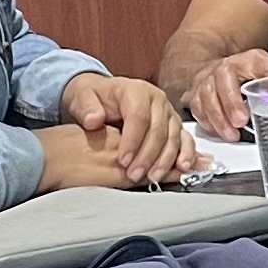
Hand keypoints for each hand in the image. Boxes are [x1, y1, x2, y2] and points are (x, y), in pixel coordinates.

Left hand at [61, 71, 186, 184]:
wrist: (104, 96)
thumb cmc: (95, 99)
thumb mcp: (83, 98)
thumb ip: (86, 108)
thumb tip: (93, 120)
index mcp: (136, 90)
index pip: (139, 117)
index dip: (132, 141)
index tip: (123, 160)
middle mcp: (157, 99)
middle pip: (158, 129)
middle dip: (147, 156)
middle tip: (134, 174)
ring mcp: (168, 112)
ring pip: (173, 137)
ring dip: (164, 160)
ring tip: (153, 177)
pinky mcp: (174, 125)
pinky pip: (184, 140)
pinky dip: (184, 154)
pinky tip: (181, 168)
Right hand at [179, 47, 267, 136]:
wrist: (220, 70)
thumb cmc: (249, 76)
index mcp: (250, 60)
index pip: (262, 64)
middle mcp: (226, 67)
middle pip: (224, 79)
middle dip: (231, 102)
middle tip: (241, 120)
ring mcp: (208, 80)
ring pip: (207, 95)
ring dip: (218, 117)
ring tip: (231, 134)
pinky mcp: (196, 94)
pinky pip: (197, 108)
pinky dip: (207, 122)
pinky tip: (218, 132)